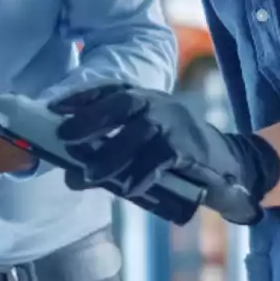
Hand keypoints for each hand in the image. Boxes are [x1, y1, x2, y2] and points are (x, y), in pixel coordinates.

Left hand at [48, 84, 279, 223]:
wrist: (226, 163)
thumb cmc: (174, 154)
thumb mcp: (143, 144)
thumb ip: (112, 152)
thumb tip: (70, 174)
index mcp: (144, 99)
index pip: (109, 91)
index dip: (81, 98)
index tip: (53, 109)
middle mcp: (158, 104)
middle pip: (122, 103)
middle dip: (91, 118)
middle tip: (64, 137)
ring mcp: (174, 123)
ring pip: (138, 133)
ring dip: (110, 155)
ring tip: (88, 176)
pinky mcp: (189, 147)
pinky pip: (161, 158)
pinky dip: (142, 173)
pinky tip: (127, 189)